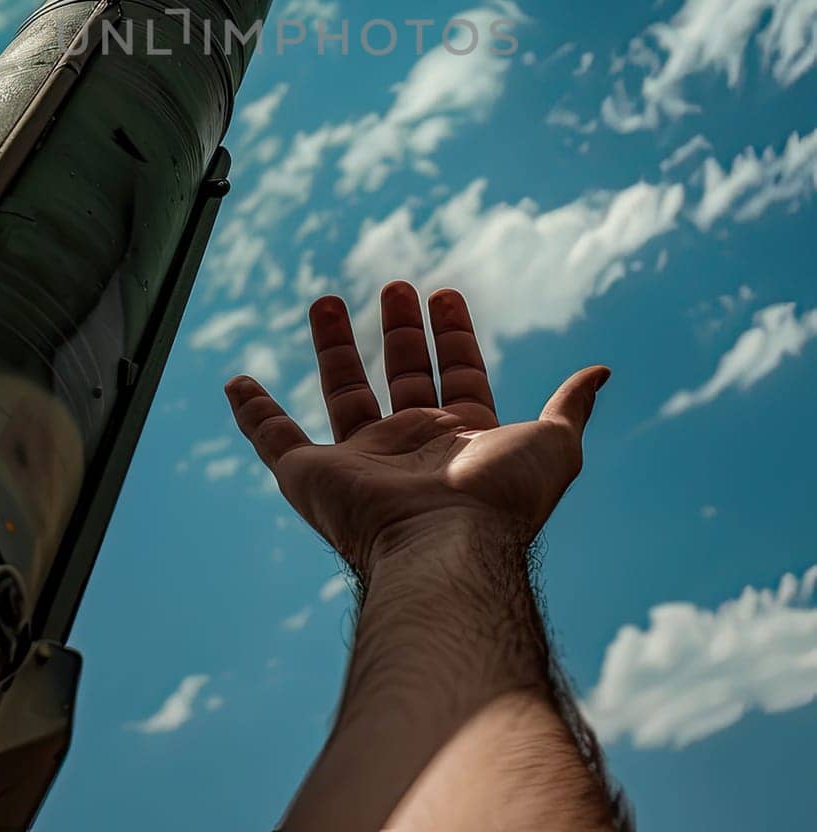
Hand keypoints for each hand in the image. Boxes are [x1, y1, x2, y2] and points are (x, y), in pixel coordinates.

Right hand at [224, 280, 608, 578]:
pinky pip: (273, 439)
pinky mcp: (312, 476)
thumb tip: (599, 373)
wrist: (443, 549)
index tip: (444, 295)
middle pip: (402, 377)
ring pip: (343, 393)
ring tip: (326, 300)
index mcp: (463, 441)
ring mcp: (362, 462)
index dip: (455, 336)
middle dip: (401, 332)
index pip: (460, 376)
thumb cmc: (500, 501)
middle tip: (397, 286)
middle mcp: (412, 449)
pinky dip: (251, 413)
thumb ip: (569, 408)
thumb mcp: (553, 446)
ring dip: (335, 348)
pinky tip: (236, 383)